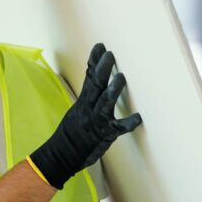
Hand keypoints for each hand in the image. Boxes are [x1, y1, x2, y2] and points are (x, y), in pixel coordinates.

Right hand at [29, 43, 141, 188]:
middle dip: (102, 69)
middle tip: (109, 55)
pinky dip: (128, 123)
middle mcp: (88, 109)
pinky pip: (118, 128)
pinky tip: (138, 117)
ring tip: (121, 77)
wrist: (63, 155)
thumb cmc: (72, 134)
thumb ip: (88, 97)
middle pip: (95, 86)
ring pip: (105, 103)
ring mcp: (96, 121)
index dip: (93, 61)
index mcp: (82, 102)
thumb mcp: (77, 111)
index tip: (100, 46)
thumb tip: (95, 83)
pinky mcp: (104, 135)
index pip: (88, 78)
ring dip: (113, 90)